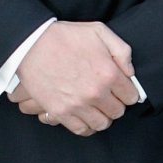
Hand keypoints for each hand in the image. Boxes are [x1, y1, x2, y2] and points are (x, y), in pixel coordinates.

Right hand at [9, 20, 138, 134]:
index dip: (128, 92)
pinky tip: (86, 116)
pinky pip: (82, 130)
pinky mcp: (61, 112)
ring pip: (102, 124)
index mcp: (108, 73)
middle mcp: (96, 92)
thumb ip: (121, 51)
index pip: (131, 96)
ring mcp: (78, 105)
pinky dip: (87, 126)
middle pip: (118, 112)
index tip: (121, 89)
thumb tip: (130, 72)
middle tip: (108, 97)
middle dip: (116, 104)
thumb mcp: (99, 32)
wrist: (31, 44)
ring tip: (97, 108)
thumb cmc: (65, 37)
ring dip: (102, 116)